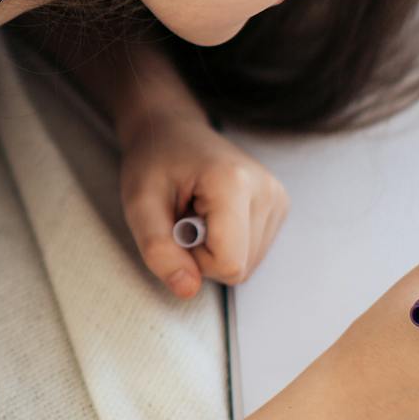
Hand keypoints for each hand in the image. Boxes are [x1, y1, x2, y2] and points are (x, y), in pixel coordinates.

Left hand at [118, 113, 289, 298]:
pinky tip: (213, 215)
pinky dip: (227, 243)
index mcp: (235, 183)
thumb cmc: (154, 162)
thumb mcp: (139, 204)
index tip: (177, 226)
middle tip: (184, 217)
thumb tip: (187, 289)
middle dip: (203, 256)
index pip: (228, 264)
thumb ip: (158, 250)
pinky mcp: (279, 206)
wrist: (172, 130)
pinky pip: (252, 253)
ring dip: (214, 250)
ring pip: (247, 265)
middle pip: (239, 268)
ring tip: (197, 213)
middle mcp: (267, 190)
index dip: (194, 260)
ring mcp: (278, 198)